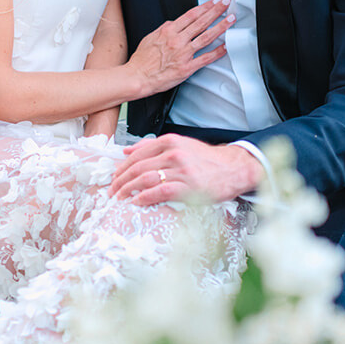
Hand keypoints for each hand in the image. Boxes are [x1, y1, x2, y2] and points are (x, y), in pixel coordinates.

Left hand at [109, 135, 263, 204]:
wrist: (233, 169)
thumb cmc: (206, 160)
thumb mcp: (180, 145)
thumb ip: (153, 146)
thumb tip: (126, 151)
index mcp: (170, 141)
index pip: (137, 154)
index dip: (121, 167)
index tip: (114, 177)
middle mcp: (174, 153)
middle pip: (138, 167)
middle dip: (120, 180)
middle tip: (111, 191)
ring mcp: (181, 170)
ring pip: (145, 179)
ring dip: (128, 189)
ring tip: (119, 198)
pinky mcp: (188, 186)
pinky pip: (160, 191)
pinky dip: (144, 197)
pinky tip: (136, 202)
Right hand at [126, 0, 229, 96]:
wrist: (137, 77)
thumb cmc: (142, 60)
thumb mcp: (150, 37)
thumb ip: (164, 28)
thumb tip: (175, 22)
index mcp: (168, 31)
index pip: (191, 15)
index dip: (204, 7)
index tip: (213, 2)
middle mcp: (177, 40)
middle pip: (201, 22)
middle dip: (216, 11)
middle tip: (226, 4)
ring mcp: (183, 54)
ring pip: (206, 37)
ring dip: (220, 27)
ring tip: (230, 20)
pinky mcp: (187, 68)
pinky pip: (205, 58)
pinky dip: (217, 52)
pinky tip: (226, 46)